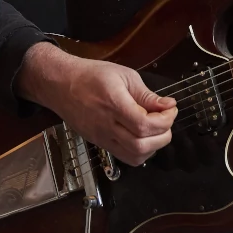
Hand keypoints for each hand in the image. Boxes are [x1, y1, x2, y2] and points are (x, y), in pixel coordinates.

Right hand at [16, 42, 177, 165]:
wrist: (61, 84)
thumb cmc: (91, 76)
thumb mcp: (124, 75)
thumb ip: (147, 94)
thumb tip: (168, 105)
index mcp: (113, 103)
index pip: (143, 124)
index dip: (164, 121)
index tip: (170, 110)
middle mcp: (106, 125)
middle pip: (140, 145)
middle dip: (163, 136)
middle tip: (166, 121)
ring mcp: (102, 137)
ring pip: (134, 157)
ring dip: (153, 147)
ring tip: (156, 130)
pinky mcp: (100, 143)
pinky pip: (125, 157)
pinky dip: (140, 152)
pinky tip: (144, 137)